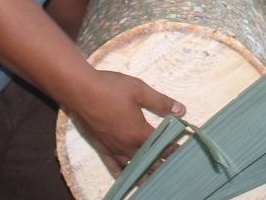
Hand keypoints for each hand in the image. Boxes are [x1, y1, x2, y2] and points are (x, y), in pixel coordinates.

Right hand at [67, 70, 185, 166]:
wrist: (80, 90)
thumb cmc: (110, 88)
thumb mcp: (139, 90)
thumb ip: (160, 102)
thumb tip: (182, 110)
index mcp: (139, 133)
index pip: (163, 145)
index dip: (175, 149)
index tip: (185, 151)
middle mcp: (127, 146)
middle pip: (150, 161)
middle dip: (163, 163)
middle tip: (175, 165)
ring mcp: (114, 149)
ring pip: (134, 167)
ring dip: (147, 171)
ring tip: (157, 175)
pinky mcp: (101, 148)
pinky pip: (114, 167)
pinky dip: (124, 173)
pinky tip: (129, 177)